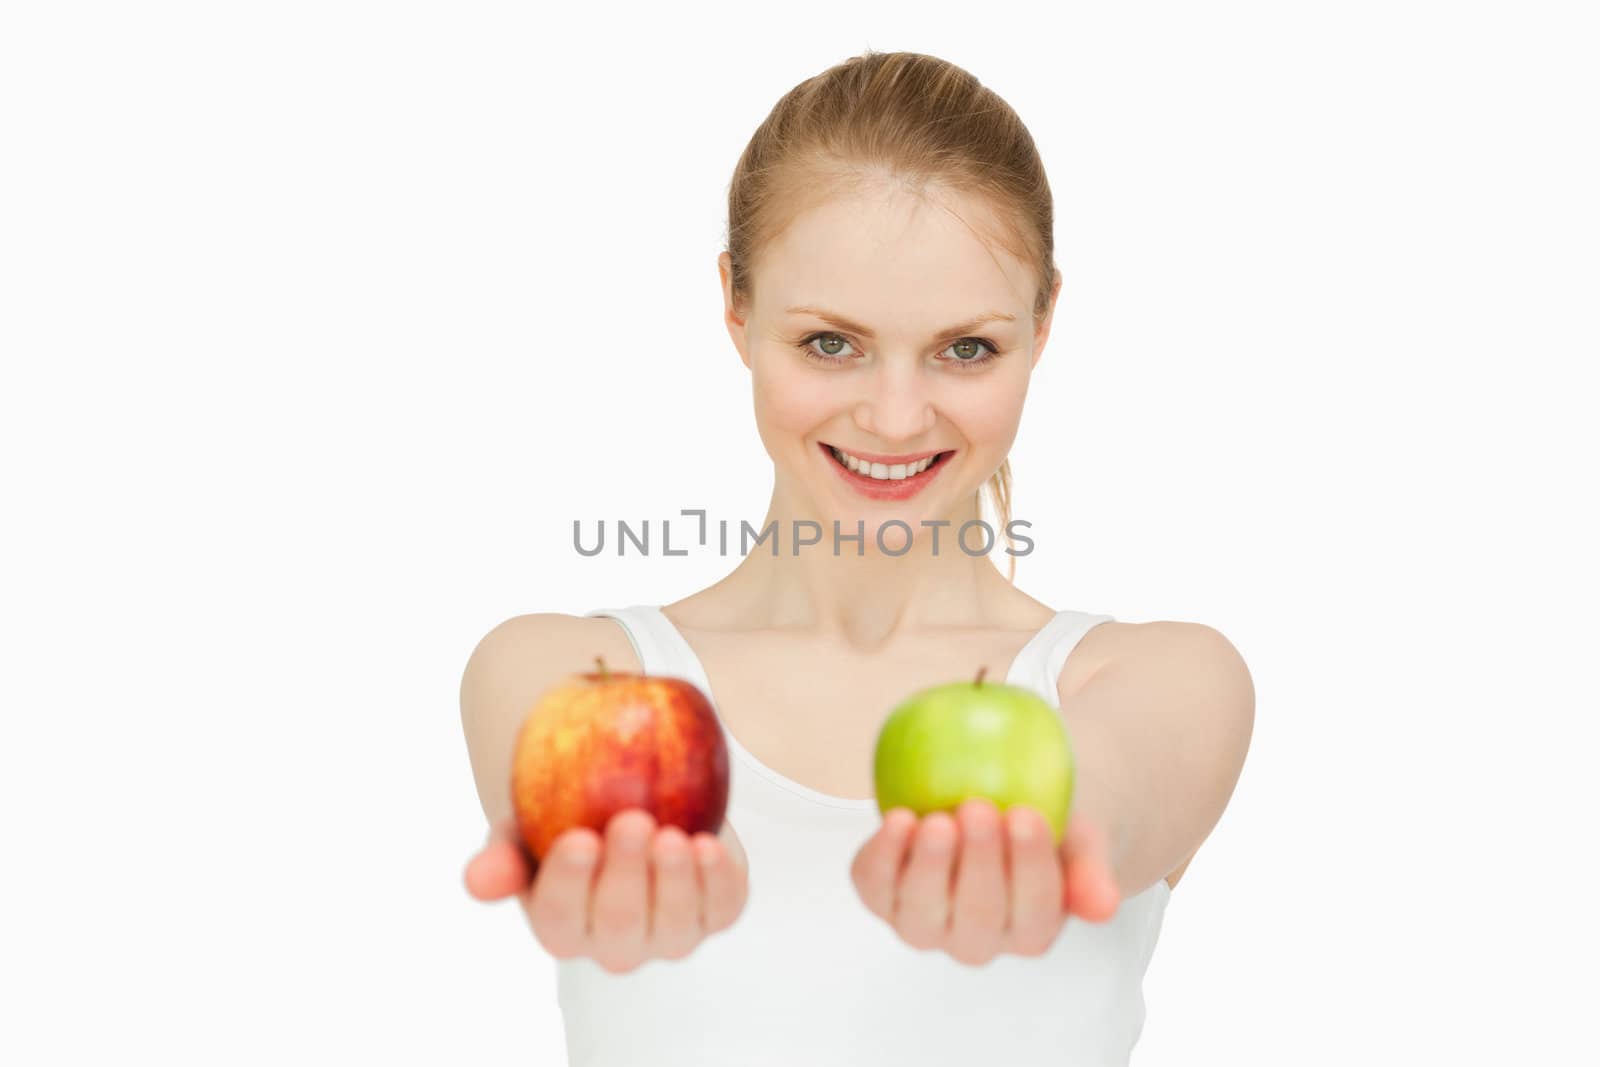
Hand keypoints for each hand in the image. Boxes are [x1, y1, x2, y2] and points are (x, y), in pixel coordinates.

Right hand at [463, 809, 747, 974]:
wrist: (629, 801)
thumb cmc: (564, 818)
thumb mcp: (524, 829)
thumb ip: (502, 857)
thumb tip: (478, 881)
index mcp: (562, 928)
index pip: (560, 917)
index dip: (569, 882)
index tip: (578, 837)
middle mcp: (616, 944)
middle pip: (620, 924)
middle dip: (626, 875)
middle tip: (631, 821)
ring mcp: (669, 934)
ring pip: (674, 927)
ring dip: (675, 881)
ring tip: (673, 835)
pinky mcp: (715, 912)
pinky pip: (723, 907)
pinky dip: (719, 881)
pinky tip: (711, 845)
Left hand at [849, 797, 1121, 965]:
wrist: (998, 802)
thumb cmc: (1048, 821)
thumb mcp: (1079, 837)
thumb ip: (1091, 871)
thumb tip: (1105, 906)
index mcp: (1031, 933)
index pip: (1033, 911)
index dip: (1028, 867)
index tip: (1027, 815)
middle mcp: (976, 941)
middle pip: (977, 917)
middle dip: (978, 864)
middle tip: (981, 810)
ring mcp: (925, 925)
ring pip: (920, 915)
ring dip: (928, 867)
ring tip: (937, 818)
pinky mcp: (884, 898)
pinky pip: (874, 886)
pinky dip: (881, 856)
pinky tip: (898, 817)